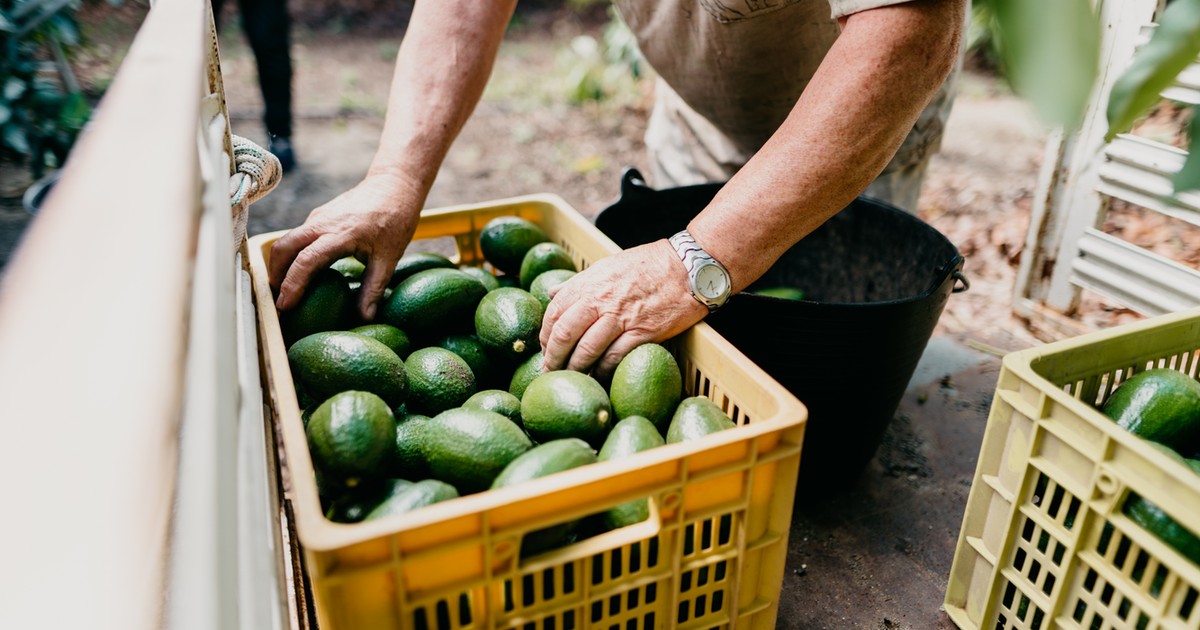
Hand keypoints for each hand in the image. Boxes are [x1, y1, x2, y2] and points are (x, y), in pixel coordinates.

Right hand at [269, 171, 422, 320]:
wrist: (393, 185)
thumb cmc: (396, 220)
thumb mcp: (390, 257)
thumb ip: (375, 288)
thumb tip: (365, 318)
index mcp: (341, 233)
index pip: (307, 260)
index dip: (293, 284)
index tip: (286, 305)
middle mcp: (322, 222)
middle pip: (284, 247)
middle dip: (276, 275)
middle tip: (279, 301)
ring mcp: (317, 217)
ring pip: (286, 240)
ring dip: (280, 265)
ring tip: (284, 291)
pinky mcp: (317, 215)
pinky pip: (297, 236)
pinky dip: (291, 255)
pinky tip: (299, 272)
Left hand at [539, 239, 707, 377]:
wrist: (689, 267)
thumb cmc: (649, 265)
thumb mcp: (608, 265)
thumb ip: (579, 282)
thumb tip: (551, 292)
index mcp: (590, 282)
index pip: (554, 311)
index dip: (545, 334)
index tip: (545, 348)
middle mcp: (601, 299)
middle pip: (564, 333)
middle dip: (553, 356)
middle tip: (550, 371)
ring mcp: (621, 317)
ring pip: (587, 349)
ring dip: (576, 368)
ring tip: (573, 378)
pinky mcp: (643, 332)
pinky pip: (615, 357)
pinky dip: (604, 370)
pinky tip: (600, 376)